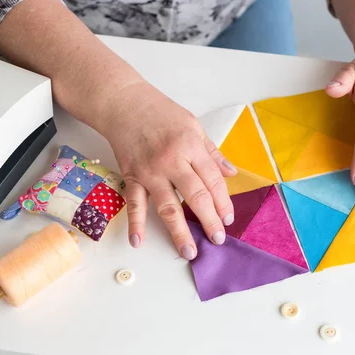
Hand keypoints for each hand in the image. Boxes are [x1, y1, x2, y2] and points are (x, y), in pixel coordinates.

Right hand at [100, 81, 235, 258]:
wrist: (123, 102)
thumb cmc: (160, 112)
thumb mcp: (193, 126)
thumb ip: (212, 153)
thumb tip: (231, 173)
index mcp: (191, 146)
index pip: (213, 181)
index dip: (224, 202)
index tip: (228, 219)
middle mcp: (172, 161)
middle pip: (195, 197)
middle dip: (209, 221)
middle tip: (218, 240)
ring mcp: (150, 171)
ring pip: (168, 206)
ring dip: (179, 231)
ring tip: (189, 251)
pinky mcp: (131, 176)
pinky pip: (134, 203)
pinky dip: (135, 223)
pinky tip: (138, 242)